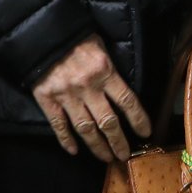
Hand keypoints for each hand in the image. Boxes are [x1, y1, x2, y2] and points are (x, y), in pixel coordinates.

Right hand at [32, 37, 151, 162]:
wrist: (45, 34)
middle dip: (118, 141)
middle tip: (124, 155)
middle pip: (108, 121)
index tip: (146, 133)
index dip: (138, 119)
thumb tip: (124, 94)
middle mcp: (88, 87)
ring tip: (106, 158)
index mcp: (106, 72)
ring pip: (85, 128)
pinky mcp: (47, 100)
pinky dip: (66, 140)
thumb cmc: (78, 39)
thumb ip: (112, 71)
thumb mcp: (103, 48)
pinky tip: (74, 151)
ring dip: (97, 146)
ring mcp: (66, 96)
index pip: (127, 101)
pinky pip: (58, 125)